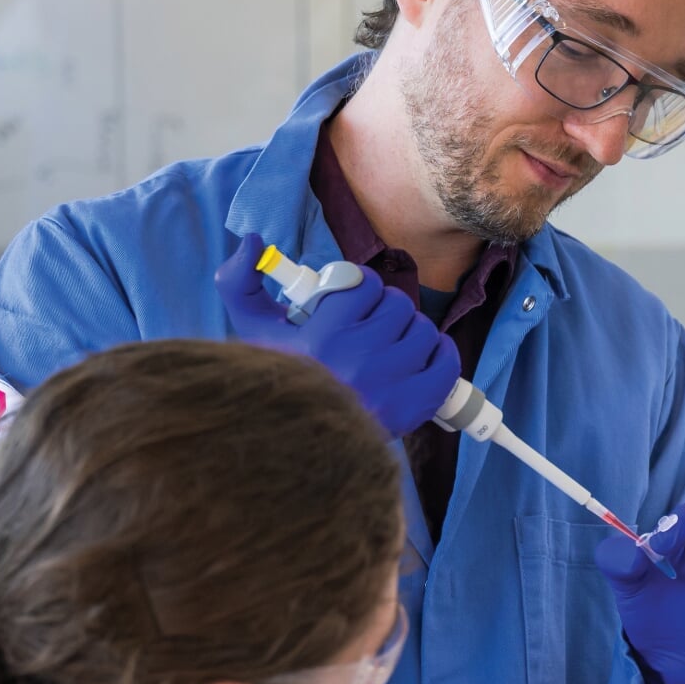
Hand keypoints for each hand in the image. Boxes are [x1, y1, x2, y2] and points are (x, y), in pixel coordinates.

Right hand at [216, 233, 461, 437]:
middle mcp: (359, 358)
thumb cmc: (278, 378)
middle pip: (398, 304)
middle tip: (368, 325)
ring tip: (388, 345)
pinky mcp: (414, 407)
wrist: (295, 441)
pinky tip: (422, 355)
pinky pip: (446, 363)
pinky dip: (440, 353)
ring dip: (410, 331)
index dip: (359, 289)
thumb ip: (238, 282)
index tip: (350, 303)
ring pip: (423, 329)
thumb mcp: (250, 330)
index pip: (365, 284)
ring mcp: (391, 384)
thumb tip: (253, 241)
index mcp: (322, 335)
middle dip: (384, 309)